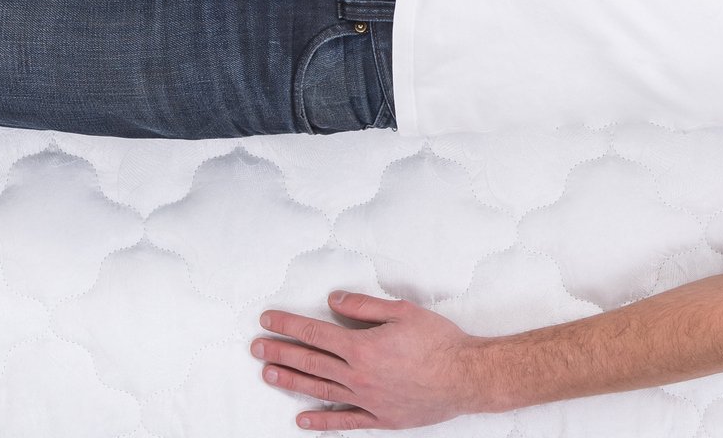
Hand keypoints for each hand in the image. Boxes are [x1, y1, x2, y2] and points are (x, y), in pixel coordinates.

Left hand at [256, 292, 488, 430]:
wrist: (465, 376)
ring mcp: (366, 399)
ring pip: (319, 390)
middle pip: (310, 361)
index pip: (314, 333)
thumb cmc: (439, 342)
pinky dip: (320, 422)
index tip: (268, 320)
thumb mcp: (403, 311)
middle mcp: (358, 375)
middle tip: (257, 347)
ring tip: (268, 374)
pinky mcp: (379, 418)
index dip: (288, 325)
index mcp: (362, 347)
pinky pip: (343, 422)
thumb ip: (363, 307)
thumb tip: (334, 301)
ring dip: (291, 381)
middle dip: (280, 352)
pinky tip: (301, 420)